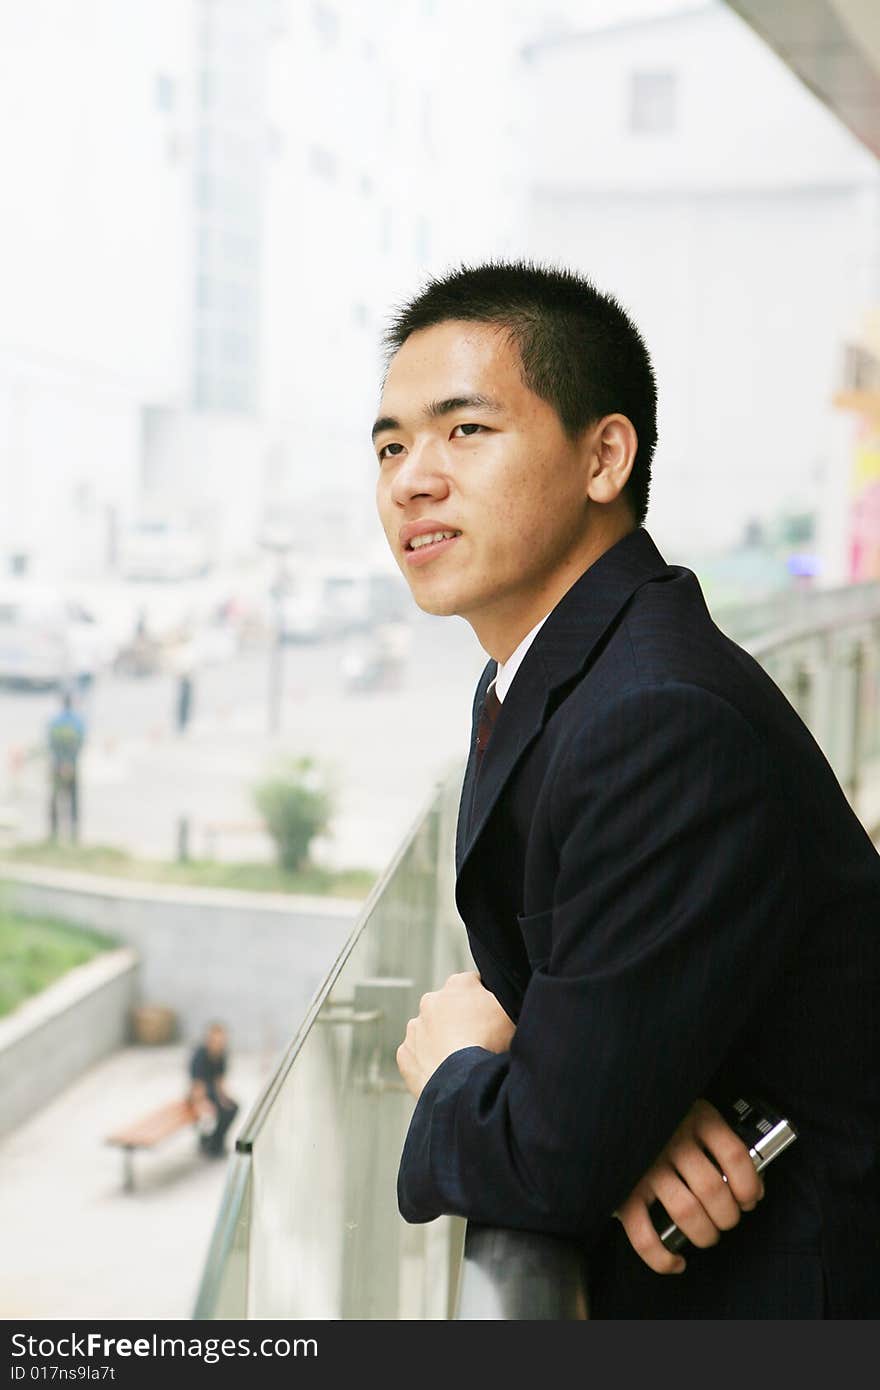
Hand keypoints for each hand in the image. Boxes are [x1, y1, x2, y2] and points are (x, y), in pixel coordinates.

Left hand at [397, 971, 515, 1099]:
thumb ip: (503, 998)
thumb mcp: (510, 1012)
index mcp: (458, 985)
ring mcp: (415, 1027)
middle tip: (477, 1041)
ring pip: (430, 1030)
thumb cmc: (489, 1044)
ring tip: (460, 1062)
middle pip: (449, 1006)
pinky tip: (445, 1073)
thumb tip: (500, 997)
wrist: (461, 1082)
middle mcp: (431, 1000)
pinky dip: (428, 1062)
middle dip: (459, 1019)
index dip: (485, 1000)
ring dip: (441, 1040)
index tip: (492, 1017)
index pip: (473, 984)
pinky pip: (417, 1055)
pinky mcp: (405, 1053)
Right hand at [614, 1098, 763, 1273]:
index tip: (749, 1199)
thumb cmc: (669, 1124)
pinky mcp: (624, 1191)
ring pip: (686, 1211)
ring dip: (704, 1234)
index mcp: (696, 1119)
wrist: (619, 1113)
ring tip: (707, 1234)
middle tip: (726, 1219)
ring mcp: (646, 1167)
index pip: (735, 1156)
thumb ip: (723, 1144)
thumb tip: (755, 1188)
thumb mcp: (700, 1116)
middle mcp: (672, 1141)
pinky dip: (662, 1258)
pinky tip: (676, 1262)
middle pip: (713, 1190)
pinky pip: (643, 1234)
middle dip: (728, 1217)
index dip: (749, 1185)